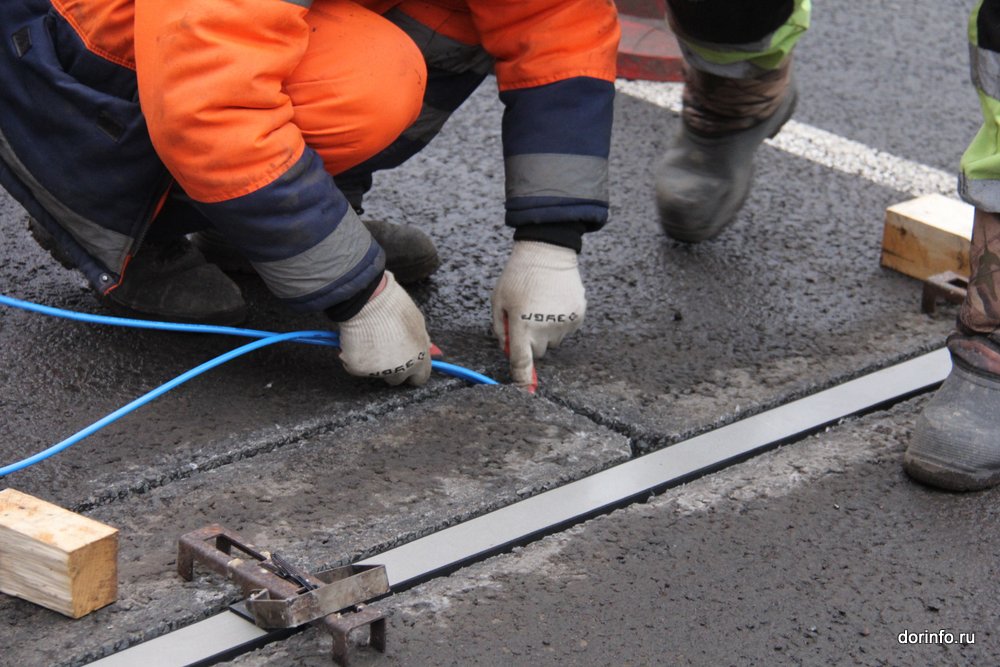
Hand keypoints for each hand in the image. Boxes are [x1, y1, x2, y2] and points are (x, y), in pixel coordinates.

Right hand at [339, 271, 431, 385]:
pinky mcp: (359, 369)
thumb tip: (426, 348)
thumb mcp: (417, 322)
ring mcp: (379, 371)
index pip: (420, 378)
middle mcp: (401, 369)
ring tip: (370, 339)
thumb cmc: (394, 306)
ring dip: (373, 363)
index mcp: (419, 359)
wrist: (368, 299)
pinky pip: (356, 367)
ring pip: (376, 374)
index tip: (406, 367)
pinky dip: (355, 357)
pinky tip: (357, 339)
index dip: (413, 372)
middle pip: (397, 380)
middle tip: (383, 350)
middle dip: (392, 369)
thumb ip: (421, 340)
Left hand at [491, 241, 585, 391]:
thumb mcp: (499, 301)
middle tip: (526, 317)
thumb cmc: (518, 275)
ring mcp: (564, 323)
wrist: (548, 251)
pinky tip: (554, 301)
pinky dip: (559, 321)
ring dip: (546, 331)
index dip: (522, 379)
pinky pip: (566, 329)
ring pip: (553, 342)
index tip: (523, 392)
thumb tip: (508, 351)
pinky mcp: (578, 315)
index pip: (522, 362)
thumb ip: (500, 329)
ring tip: (541, 305)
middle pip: (539, 352)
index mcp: (522, 325)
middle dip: (531, 341)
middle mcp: (545, 328)